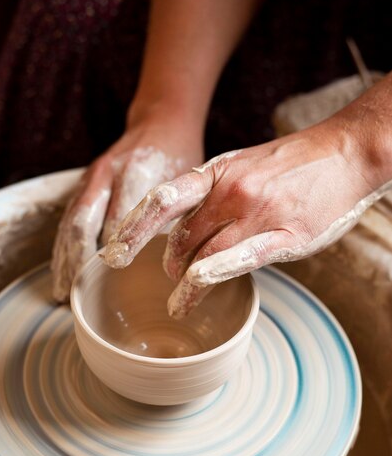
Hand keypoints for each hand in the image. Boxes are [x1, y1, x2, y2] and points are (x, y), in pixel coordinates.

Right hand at [51, 114, 202, 301]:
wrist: (160, 122)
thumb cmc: (179, 157)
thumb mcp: (187, 183)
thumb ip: (175, 216)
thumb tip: (169, 264)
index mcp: (136, 172)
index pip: (119, 220)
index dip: (113, 251)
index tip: (110, 280)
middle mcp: (107, 173)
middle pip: (83, 224)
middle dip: (77, 261)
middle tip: (77, 293)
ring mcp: (92, 177)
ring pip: (69, 223)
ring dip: (63, 258)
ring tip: (60, 291)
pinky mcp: (84, 182)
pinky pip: (67, 218)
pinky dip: (62, 246)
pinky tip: (62, 268)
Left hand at [103, 114, 391, 317]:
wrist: (343, 154)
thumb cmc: (290, 163)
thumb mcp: (241, 165)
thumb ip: (211, 195)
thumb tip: (184, 226)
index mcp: (217, 172)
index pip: (162, 200)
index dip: (133, 228)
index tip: (113, 252)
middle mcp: (232, 192)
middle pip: (182, 238)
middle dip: (170, 262)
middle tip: (169, 275)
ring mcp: (259, 214)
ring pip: (205, 255)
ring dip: (185, 282)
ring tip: (179, 301)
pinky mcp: (286, 238)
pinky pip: (239, 261)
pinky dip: (210, 279)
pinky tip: (193, 291)